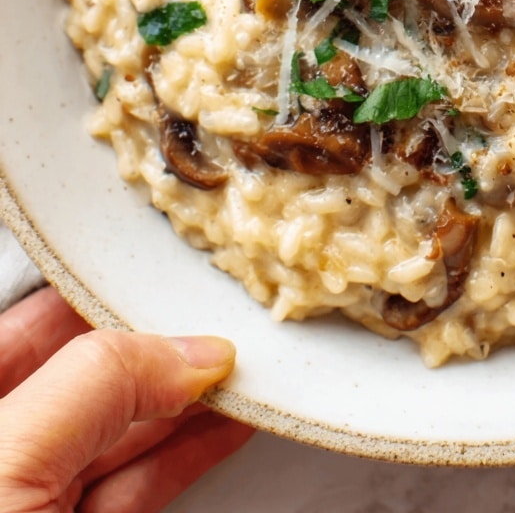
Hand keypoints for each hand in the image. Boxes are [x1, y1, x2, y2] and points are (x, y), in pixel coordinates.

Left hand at [0, 287, 253, 511]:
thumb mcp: (12, 455)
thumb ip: (96, 386)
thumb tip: (193, 353)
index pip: (21, 332)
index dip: (84, 296)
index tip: (147, 275)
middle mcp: (6, 457)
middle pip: (80, 378)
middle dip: (148, 344)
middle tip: (208, 313)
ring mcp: (39, 502)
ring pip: (119, 432)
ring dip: (186, 398)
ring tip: (239, 364)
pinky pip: (141, 484)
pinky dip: (190, 451)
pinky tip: (230, 423)